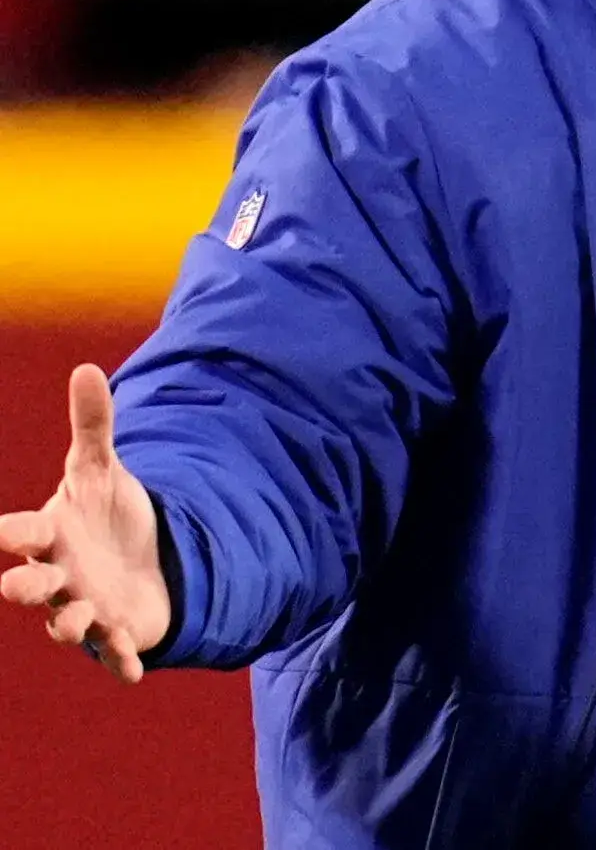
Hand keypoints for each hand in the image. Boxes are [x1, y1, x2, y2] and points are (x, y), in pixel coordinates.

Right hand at [1, 365, 172, 680]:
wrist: (137, 558)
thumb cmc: (105, 515)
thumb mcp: (102, 471)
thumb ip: (92, 427)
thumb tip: (86, 367)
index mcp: (50, 535)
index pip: (22, 534)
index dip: (13, 533)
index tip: (6, 532)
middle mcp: (59, 575)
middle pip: (29, 586)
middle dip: (22, 587)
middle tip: (16, 584)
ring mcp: (85, 606)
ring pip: (65, 623)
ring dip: (70, 624)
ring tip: (81, 621)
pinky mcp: (117, 630)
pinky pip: (113, 652)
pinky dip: (120, 662)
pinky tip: (135, 673)